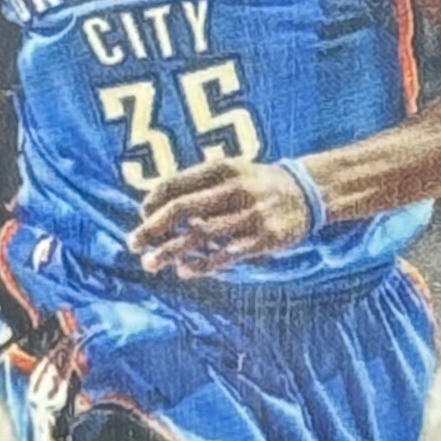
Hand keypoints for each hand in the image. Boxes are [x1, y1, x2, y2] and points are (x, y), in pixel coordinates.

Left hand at [129, 153, 318, 274]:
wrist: (307, 192)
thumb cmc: (257, 183)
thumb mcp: (231, 171)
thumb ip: (198, 185)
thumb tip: (156, 207)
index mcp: (221, 169)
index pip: (176, 183)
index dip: (153, 201)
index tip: (142, 216)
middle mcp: (234, 188)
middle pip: (183, 209)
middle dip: (153, 228)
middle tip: (133, 243)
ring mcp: (250, 214)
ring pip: (201, 235)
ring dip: (171, 251)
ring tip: (150, 263)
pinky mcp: (264, 238)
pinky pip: (227, 254)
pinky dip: (203, 264)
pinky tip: (185, 271)